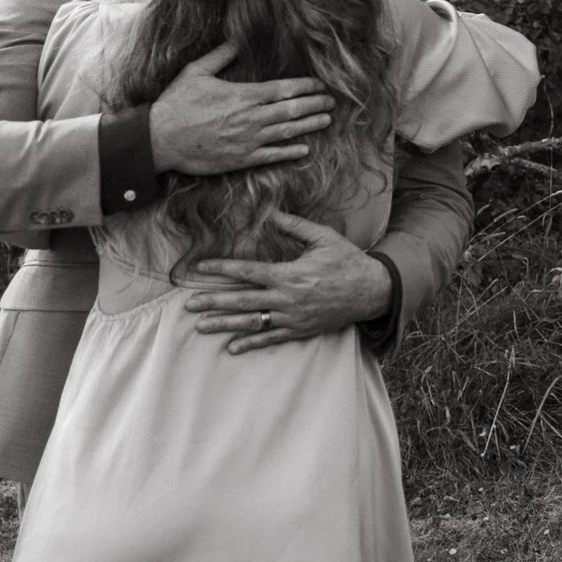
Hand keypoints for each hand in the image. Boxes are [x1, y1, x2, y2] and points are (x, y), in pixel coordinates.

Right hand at [148, 42, 336, 176]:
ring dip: (310, 125)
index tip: (320, 84)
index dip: (305, 86)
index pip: (283, 89)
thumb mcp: (196, 72)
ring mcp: (248, 140)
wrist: (159, 139)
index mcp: (243, 95)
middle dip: (315, 104)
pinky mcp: (241, 159)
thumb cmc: (176, 104)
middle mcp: (251, 118)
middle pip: (292, 109)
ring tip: (326, 120)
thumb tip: (237, 40)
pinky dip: (291, 152)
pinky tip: (305, 148)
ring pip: (287, 131)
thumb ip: (220, 56)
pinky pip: (272, 155)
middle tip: (332, 101)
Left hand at [186, 211, 390, 352]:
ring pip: (252, 322)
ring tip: (201, 326)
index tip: (200, 268)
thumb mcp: (324, 238)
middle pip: (242, 301)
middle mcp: (287, 298)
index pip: (248, 272)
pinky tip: (232, 348)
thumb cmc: (348, 261)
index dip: (222, 269)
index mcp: (290, 274)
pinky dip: (252, 343)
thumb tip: (270, 213)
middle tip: (189, 305)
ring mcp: (293, 317)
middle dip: (213, 302)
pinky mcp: (301, 329)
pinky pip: (272, 338)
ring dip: (224, 325)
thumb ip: (295, 227)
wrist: (373, 291)